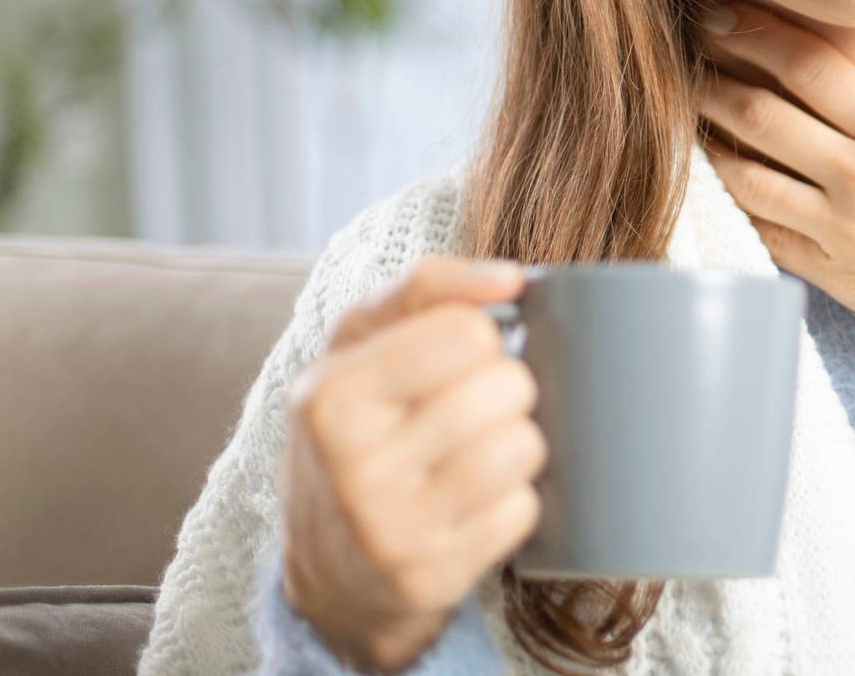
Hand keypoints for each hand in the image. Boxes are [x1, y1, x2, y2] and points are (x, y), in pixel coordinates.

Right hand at [279, 256, 543, 673]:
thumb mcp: (360, 344)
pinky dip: (512, 501)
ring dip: (516, 443)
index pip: (468, 332)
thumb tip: (512, 277)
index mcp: (330, 396)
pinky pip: (524, 509)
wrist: (331, 561)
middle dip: (504, 389)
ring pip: (524, 446)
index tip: (453, 359)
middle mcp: (353, 467)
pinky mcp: (430, 578)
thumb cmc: (358, 428)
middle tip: (469, 409)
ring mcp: (391, 531)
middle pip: (508, 387)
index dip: (478, 338)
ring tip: (475, 452)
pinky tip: (473, 504)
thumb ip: (427, 287)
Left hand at [696, 1, 854, 387]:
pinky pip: (762, 232)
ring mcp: (841, 230)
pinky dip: (734, 204)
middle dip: (713, 82)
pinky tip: (720, 184)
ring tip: (688, 122)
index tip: (723, 16)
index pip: (809, 66)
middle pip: (761, 114)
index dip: (755, 34)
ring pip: (746, 175)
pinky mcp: (831, 276)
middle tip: (686, 60)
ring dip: (708, 143)